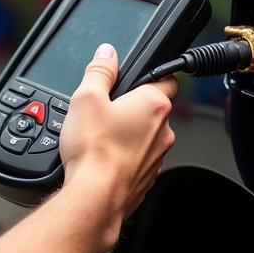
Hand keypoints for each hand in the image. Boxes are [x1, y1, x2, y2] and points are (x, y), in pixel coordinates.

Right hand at [60, 43, 176, 250]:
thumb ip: (99, 71)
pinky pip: (138, 160)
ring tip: (100, 138)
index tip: (139, 77)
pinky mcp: (146, 178)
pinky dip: (124, 157)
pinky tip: (103, 159)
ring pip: (146, 136)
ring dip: (129, 134)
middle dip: (132, 107)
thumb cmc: (94, 151)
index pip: (167, 78)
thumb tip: (107, 54)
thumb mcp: (86, 98)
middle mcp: (163, 130)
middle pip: (153, 108)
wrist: (95, 199)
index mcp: (154, 104)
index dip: (153, 73)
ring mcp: (157, 157)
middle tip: (106, 110)